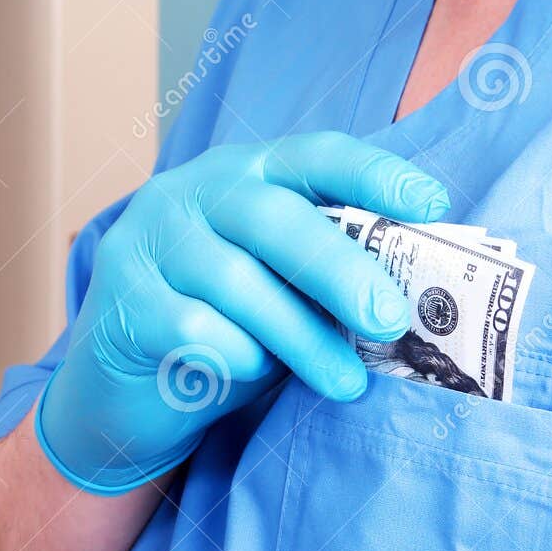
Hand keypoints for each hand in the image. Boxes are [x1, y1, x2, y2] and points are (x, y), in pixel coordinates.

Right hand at [36, 131, 449, 493]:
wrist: (120, 394)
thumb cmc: (221, 334)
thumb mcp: (279, 291)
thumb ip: (325, 275)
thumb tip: (414, 299)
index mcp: (242, 174)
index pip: (314, 156)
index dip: (374, 176)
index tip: (431, 207)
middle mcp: (190, 193)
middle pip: (274, 218)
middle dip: (340, 271)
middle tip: (389, 319)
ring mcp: (148, 244)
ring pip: (238, 283)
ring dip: (301, 339)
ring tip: (345, 383)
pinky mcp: (124, 301)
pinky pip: (196, 331)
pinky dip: (237, 360)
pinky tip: (249, 376)